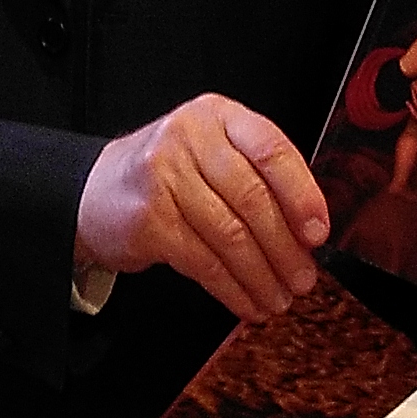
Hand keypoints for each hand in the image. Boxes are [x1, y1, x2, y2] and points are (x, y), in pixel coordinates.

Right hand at [75, 94, 328, 322]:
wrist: (98, 192)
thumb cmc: (171, 176)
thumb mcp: (214, 155)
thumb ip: (259, 177)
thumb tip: (310, 232)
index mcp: (218, 116)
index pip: (271, 149)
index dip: (301, 194)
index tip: (318, 233)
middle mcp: (189, 137)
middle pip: (252, 198)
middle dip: (285, 248)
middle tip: (303, 279)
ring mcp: (163, 176)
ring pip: (230, 235)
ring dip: (261, 276)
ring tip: (279, 298)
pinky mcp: (148, 219)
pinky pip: (203, 261)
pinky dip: (232, 289)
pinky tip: (247, 302)